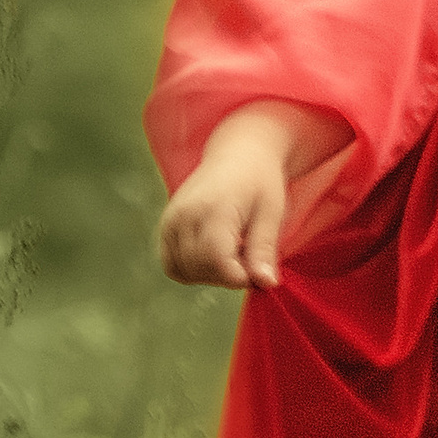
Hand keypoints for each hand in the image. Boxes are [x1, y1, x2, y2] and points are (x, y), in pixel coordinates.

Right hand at [156, 101, 336, 290]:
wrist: (239, 152)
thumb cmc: (260, 181)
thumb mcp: (271, 213)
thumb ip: (264, 249)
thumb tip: (266, 284)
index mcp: (214, 208)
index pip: (217, 261)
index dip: (239, 277)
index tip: (259, 271)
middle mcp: (185, 214)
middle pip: (201, 269)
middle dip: (228, 276)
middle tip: (250, 257)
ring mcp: (170, 220)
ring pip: (183, 271)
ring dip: (210, 275)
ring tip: (233, 251)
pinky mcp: (165, 226)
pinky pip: (171, 265)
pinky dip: (192, 270)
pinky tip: (215, 256)